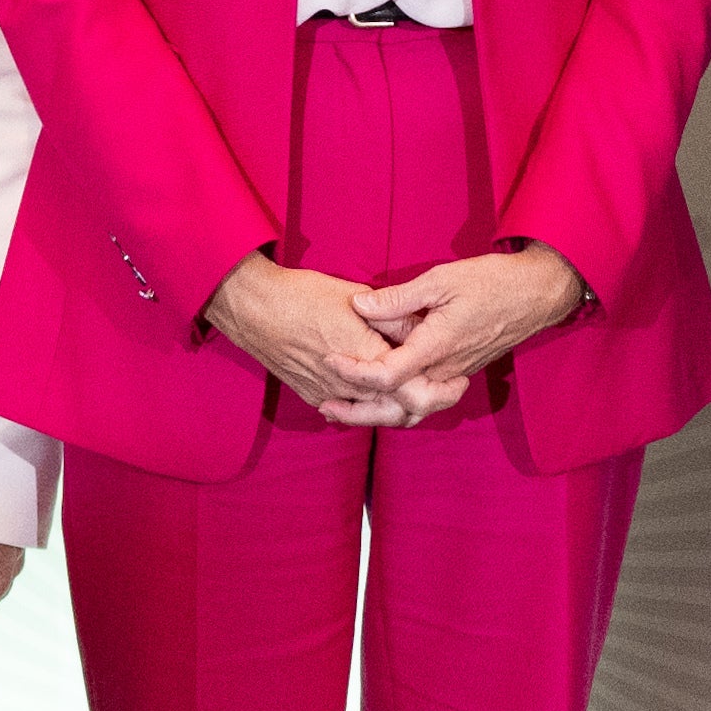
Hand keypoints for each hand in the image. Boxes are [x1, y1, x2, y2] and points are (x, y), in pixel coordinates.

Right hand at [206, 253, 425, 425]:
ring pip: (375, 415)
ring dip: (398, 406)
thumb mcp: (355, 297)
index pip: (415, 392)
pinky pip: (349, 411)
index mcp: (367, 357)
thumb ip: (392, 317)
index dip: (440, 392)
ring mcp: (329, 394)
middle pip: (400, 413)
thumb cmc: (303, 295)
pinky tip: (379, 390)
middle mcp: (350, 384)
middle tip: (444, 388)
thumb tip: (418, 327)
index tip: (456, 380)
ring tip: (416, 388)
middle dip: (426, 404)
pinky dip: (369, 405)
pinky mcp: (313, 396)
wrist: (254, 308)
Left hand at [351, 244, 585, 419]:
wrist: (536, 295)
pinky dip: (399, 405)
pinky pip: (425, 401)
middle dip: (357, 411)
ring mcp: (454, 375)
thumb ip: (398, 298)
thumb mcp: (441, 279)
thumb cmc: (492, 282)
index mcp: (436, 347)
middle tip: (326, 405)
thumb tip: (359, 306)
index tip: (329, 357)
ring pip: (412, 410)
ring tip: (346, 408)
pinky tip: (381, 396)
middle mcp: (444, 370)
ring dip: (378, 414)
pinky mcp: (459, 373)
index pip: (386, 375)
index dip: (353, 371)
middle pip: (395, 407)